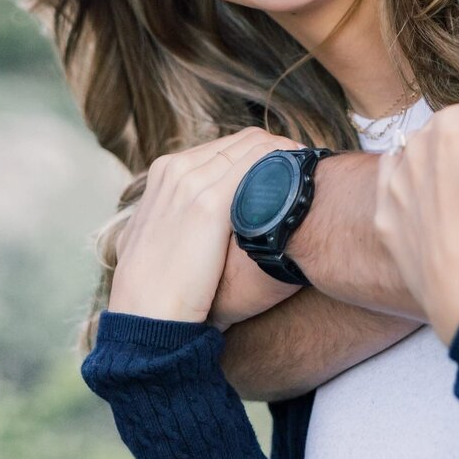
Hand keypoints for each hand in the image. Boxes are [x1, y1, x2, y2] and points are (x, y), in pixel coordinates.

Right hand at [110, 128, 303, 324]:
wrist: (146, 317)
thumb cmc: (160, 285)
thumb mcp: (159, 236)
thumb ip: (180, 212)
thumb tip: (205, 214)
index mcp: (165, 171)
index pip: (227, 145)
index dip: (264, 152)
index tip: (291, 166)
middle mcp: (177, 169)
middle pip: (245, 141)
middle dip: (281, 150)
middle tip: (309, 168)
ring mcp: (190, 183)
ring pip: (255, 148)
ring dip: (288, 156)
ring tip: (312, 175)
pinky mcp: (208, 205)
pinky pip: (256, 169)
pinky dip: (284, 170)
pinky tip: (304, 184)